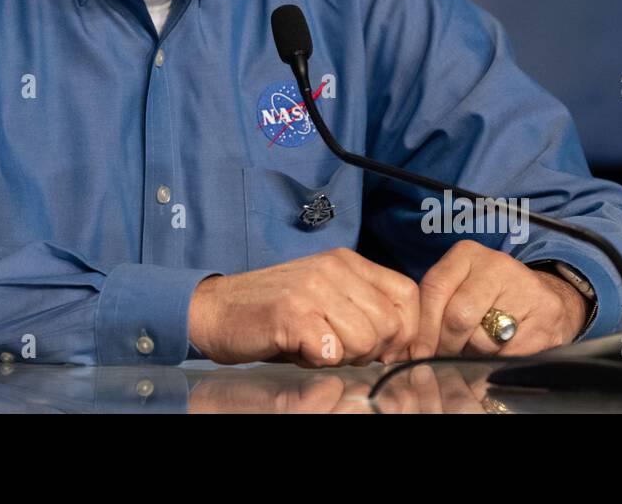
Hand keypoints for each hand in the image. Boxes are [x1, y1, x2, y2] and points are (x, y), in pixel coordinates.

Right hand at [188, 248, 419, 366]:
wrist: (215, 309)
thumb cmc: (274, 312)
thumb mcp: (326, 298)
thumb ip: (362, 309)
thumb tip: (401, 346)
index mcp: (346, 261)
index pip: (407, 294)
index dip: (406, 331)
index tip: (387, 352)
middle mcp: (333, 268)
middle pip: (390, 323)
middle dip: (371, 350)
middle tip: (337, 349)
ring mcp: (312, 288)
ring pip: (365, 339)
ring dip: (343, 356)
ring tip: (314, 345)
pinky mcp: (292, 312)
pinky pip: (331, 350)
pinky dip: (318, 359)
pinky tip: (298, 348)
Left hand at [412, 239, 587, 358]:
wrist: (546, 299)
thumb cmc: (491, 298)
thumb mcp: (460, 288)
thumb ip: (434, 308)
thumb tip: (410, 347)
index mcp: (467, 254)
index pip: (434, 289)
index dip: (423, 327)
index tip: (418, 352)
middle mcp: (497, 264)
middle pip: (457, 316)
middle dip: (446, 346)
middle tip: (445, 357)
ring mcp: (524, 288)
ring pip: (482, 340)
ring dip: (473, 355)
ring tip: (477, 348)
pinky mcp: (546, 314)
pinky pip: (509, 353)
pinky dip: (498, 361)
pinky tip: (500, 351)